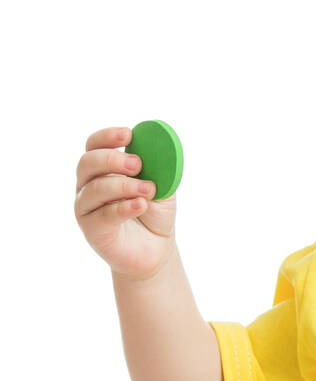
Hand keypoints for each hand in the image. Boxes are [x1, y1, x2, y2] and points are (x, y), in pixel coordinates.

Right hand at [75, 126, 178, 279]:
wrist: (155, 246)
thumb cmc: (154, 209)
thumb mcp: (162, 182)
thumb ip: (158, 164)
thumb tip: (160, 146)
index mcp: (103, 168)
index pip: (94, 145)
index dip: (107, 136)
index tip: (128, 134)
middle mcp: (88, 185)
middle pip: (87, 163)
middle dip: (112, 159)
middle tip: (137, 164)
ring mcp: (86, 208)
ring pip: (95, 189)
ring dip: (124, 186)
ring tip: (149, 189)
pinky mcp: (92, 230)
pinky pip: (103, 215)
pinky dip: (124, 207)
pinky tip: (141, 204)